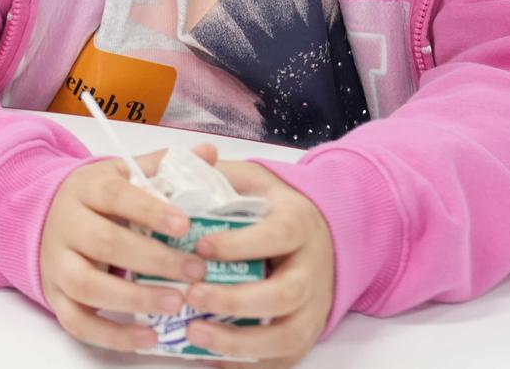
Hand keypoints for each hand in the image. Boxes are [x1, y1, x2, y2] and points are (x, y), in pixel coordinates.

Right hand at [40, 145, 219, 353]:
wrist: (46, 218)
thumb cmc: (98, 199)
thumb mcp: (123, 174)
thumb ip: (163, 167)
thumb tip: (208, 153)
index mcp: (86, 189)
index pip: (114, 195)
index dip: (149, 210)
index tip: (186, 224)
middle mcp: (66, 225)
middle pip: (104, 242)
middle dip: (153, 259)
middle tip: (196, 271)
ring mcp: (57, 264)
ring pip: (87, 285)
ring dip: (134, 299)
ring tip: (175, 303)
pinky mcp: (55, 297)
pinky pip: (78, 323)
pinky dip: (113, 336)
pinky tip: (149, 338)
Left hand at [181, 161, 335, 366]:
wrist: (322, 233)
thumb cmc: (274, 206)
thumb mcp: (254, 180)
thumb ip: (221, 173)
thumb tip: (187, 161)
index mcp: (298, 225)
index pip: (276, 236)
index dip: (239, 244)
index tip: (199, 247)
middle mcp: (312, 269)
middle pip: (285, 294)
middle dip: (236, 300)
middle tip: (192, 295)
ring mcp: (313, 306)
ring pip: (287, 335)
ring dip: (240, 342)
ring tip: (194, 334)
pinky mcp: (305, 333)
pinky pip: (283, 359)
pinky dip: (249, 363)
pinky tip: (211, 357)